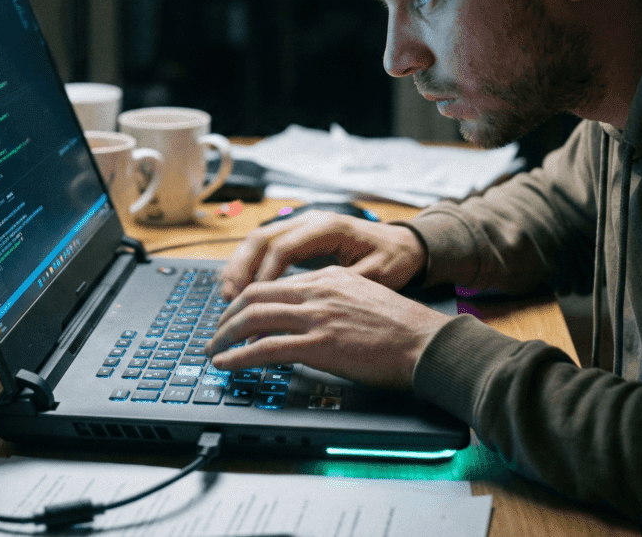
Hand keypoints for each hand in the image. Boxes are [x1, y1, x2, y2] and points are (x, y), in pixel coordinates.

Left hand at [206, 266, 449, 389]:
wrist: (427, 342)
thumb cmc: (403, 328)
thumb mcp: (365, 296)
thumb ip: (334, 299)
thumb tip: (311, 317)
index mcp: (329, 277)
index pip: (275, 281)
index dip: (247, 298)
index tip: (235, 313)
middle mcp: (319, 290)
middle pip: (255, 294)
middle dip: (228, 314)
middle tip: (217, 332)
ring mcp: (318, 316)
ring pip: (254, 317)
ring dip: (225, 335)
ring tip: (214, 350)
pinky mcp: (320, 345)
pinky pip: (266, 348)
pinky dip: (239, 356)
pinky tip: (227, 364)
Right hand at [219, 210, 427, 299]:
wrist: (404, 244)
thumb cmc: (393, 259)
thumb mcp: (377, 275)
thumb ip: (343, 286)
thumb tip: (313, 306)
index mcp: (328, 227)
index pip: (283, 247)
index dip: (265, 275)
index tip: (253, 303)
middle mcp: (309, 220)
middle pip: (262, 237)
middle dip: (241, 268)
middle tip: (229, 298)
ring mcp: (301, 225)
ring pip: (258, 240)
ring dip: (240, 267)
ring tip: (227, 295)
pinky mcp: (298, 236)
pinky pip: (265, 247)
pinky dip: (250, 266)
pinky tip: (241, 288)